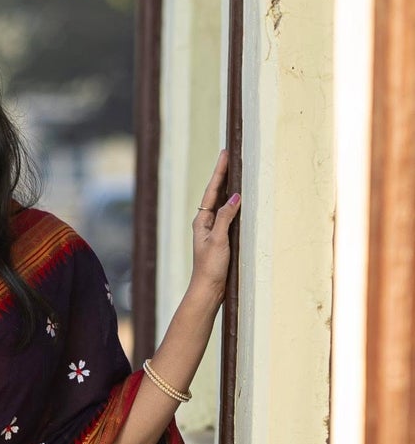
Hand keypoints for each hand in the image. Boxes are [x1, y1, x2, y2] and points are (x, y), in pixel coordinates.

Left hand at [190, 149, 241, 304]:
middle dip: (224, 174)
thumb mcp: (218, 240)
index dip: (220, 171)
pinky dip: (234, 202)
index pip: (212, 190)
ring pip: (222, 202)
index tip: (225, 153)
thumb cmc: (210, 267)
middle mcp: (206, 222)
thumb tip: (235, 196)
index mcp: (202, 220)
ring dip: (229, 186)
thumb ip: (225, 217)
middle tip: (230, 155)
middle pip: (216, 192)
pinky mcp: (221, 237)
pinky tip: (240, 198)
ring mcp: (214, 229)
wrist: (209, 289)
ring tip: (235, 169)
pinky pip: (228, 214)